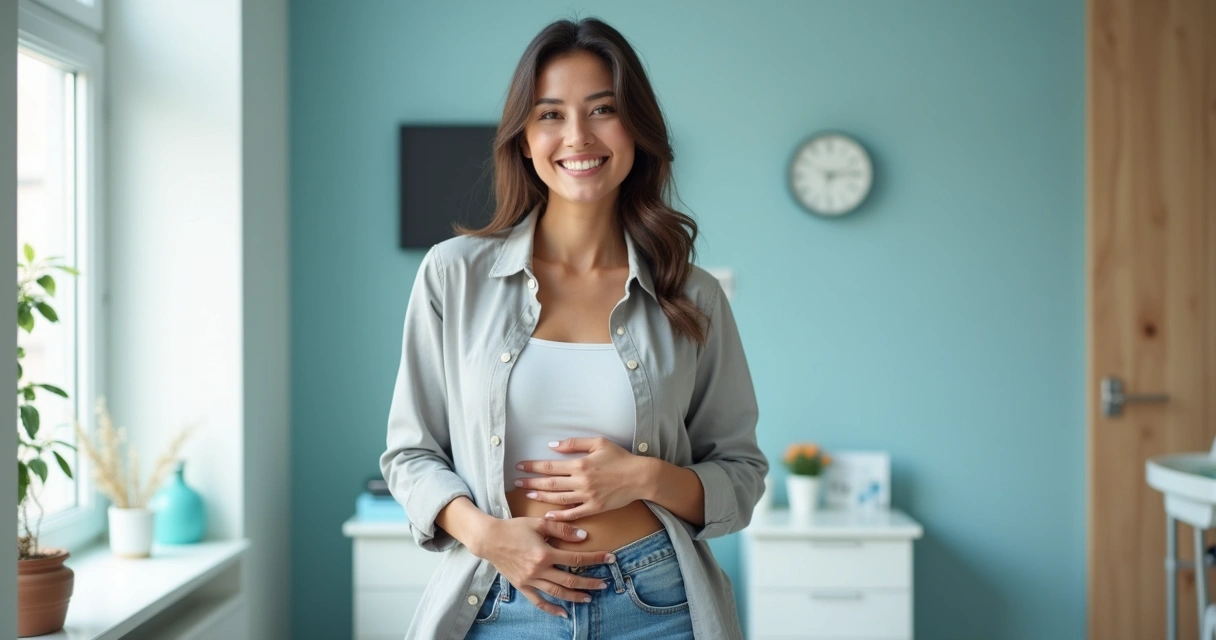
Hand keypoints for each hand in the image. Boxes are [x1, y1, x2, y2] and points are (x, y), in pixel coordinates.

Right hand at [471, 516, 615, 617]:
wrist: (489, 539)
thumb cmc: (514, 528)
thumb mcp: (539, 523)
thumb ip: (561, 530)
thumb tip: (583, 537)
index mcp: (545, 553)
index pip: (576, 559)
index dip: (595, 559)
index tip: (611, 558)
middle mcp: (539, 570)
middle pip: (570, 580)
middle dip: (590, 582)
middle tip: (605, 583)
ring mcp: (530, 580)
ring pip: (557, 592)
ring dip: (575, 596)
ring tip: (590, 597)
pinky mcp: (522, 586)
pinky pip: (538, 601)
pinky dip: (552, 609)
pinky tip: (564, 614)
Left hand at [514, 437, 651, 520]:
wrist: (639, 477)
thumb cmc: (620, 457)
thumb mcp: (598, 443)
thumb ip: (574, 443)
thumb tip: (552, 445)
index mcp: (580, 464)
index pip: (550, 466)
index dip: (532, 466)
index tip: (519, 466)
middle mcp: (581, 481)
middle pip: (550, 484)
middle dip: (531, 483)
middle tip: (516, 483)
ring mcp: (587, 496)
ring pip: (558, 499)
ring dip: (541, 498)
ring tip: (528, 496)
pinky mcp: (594, 508)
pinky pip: (573, 514)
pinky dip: (559, 516)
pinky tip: (548, 516)